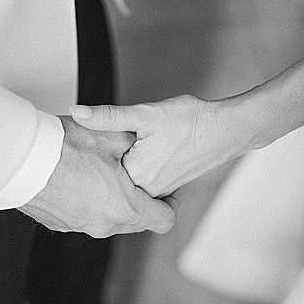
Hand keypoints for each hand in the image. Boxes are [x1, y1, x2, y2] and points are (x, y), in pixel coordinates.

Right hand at [18, 116, 175, 235]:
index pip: (164, 219)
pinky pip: (86, 216)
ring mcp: (82, 226)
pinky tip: (80, 178)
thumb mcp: (112, 137)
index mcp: (125, 208)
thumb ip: (136, 144)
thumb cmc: (65, 148)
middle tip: (134, 175)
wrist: (21, 160)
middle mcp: (105, 225)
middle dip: (140, 200)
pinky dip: (89, 202)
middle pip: (137, 220)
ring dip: (113, 200)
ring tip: (104, 173)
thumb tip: (143, 142)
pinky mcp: (62, 223)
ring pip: (110, 218)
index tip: (165, 190)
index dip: (170, 203)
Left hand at [69, 95, 241, 197]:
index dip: (87, 155)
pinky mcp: (168, 186)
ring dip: (118, 168)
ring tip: (119, 147)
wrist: (226, 129)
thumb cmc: (191, 121)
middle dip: (101, 165)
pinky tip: (140, 151)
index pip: (97, 173)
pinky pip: (141, 183)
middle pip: (110, 180)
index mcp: (136, 177)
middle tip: (96, 145)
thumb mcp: (144, 114)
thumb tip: (77, 112)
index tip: (79, 146)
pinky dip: (135, 170)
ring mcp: (158, 191)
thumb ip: (107, 116)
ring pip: (126, 183)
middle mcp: (146, 191)